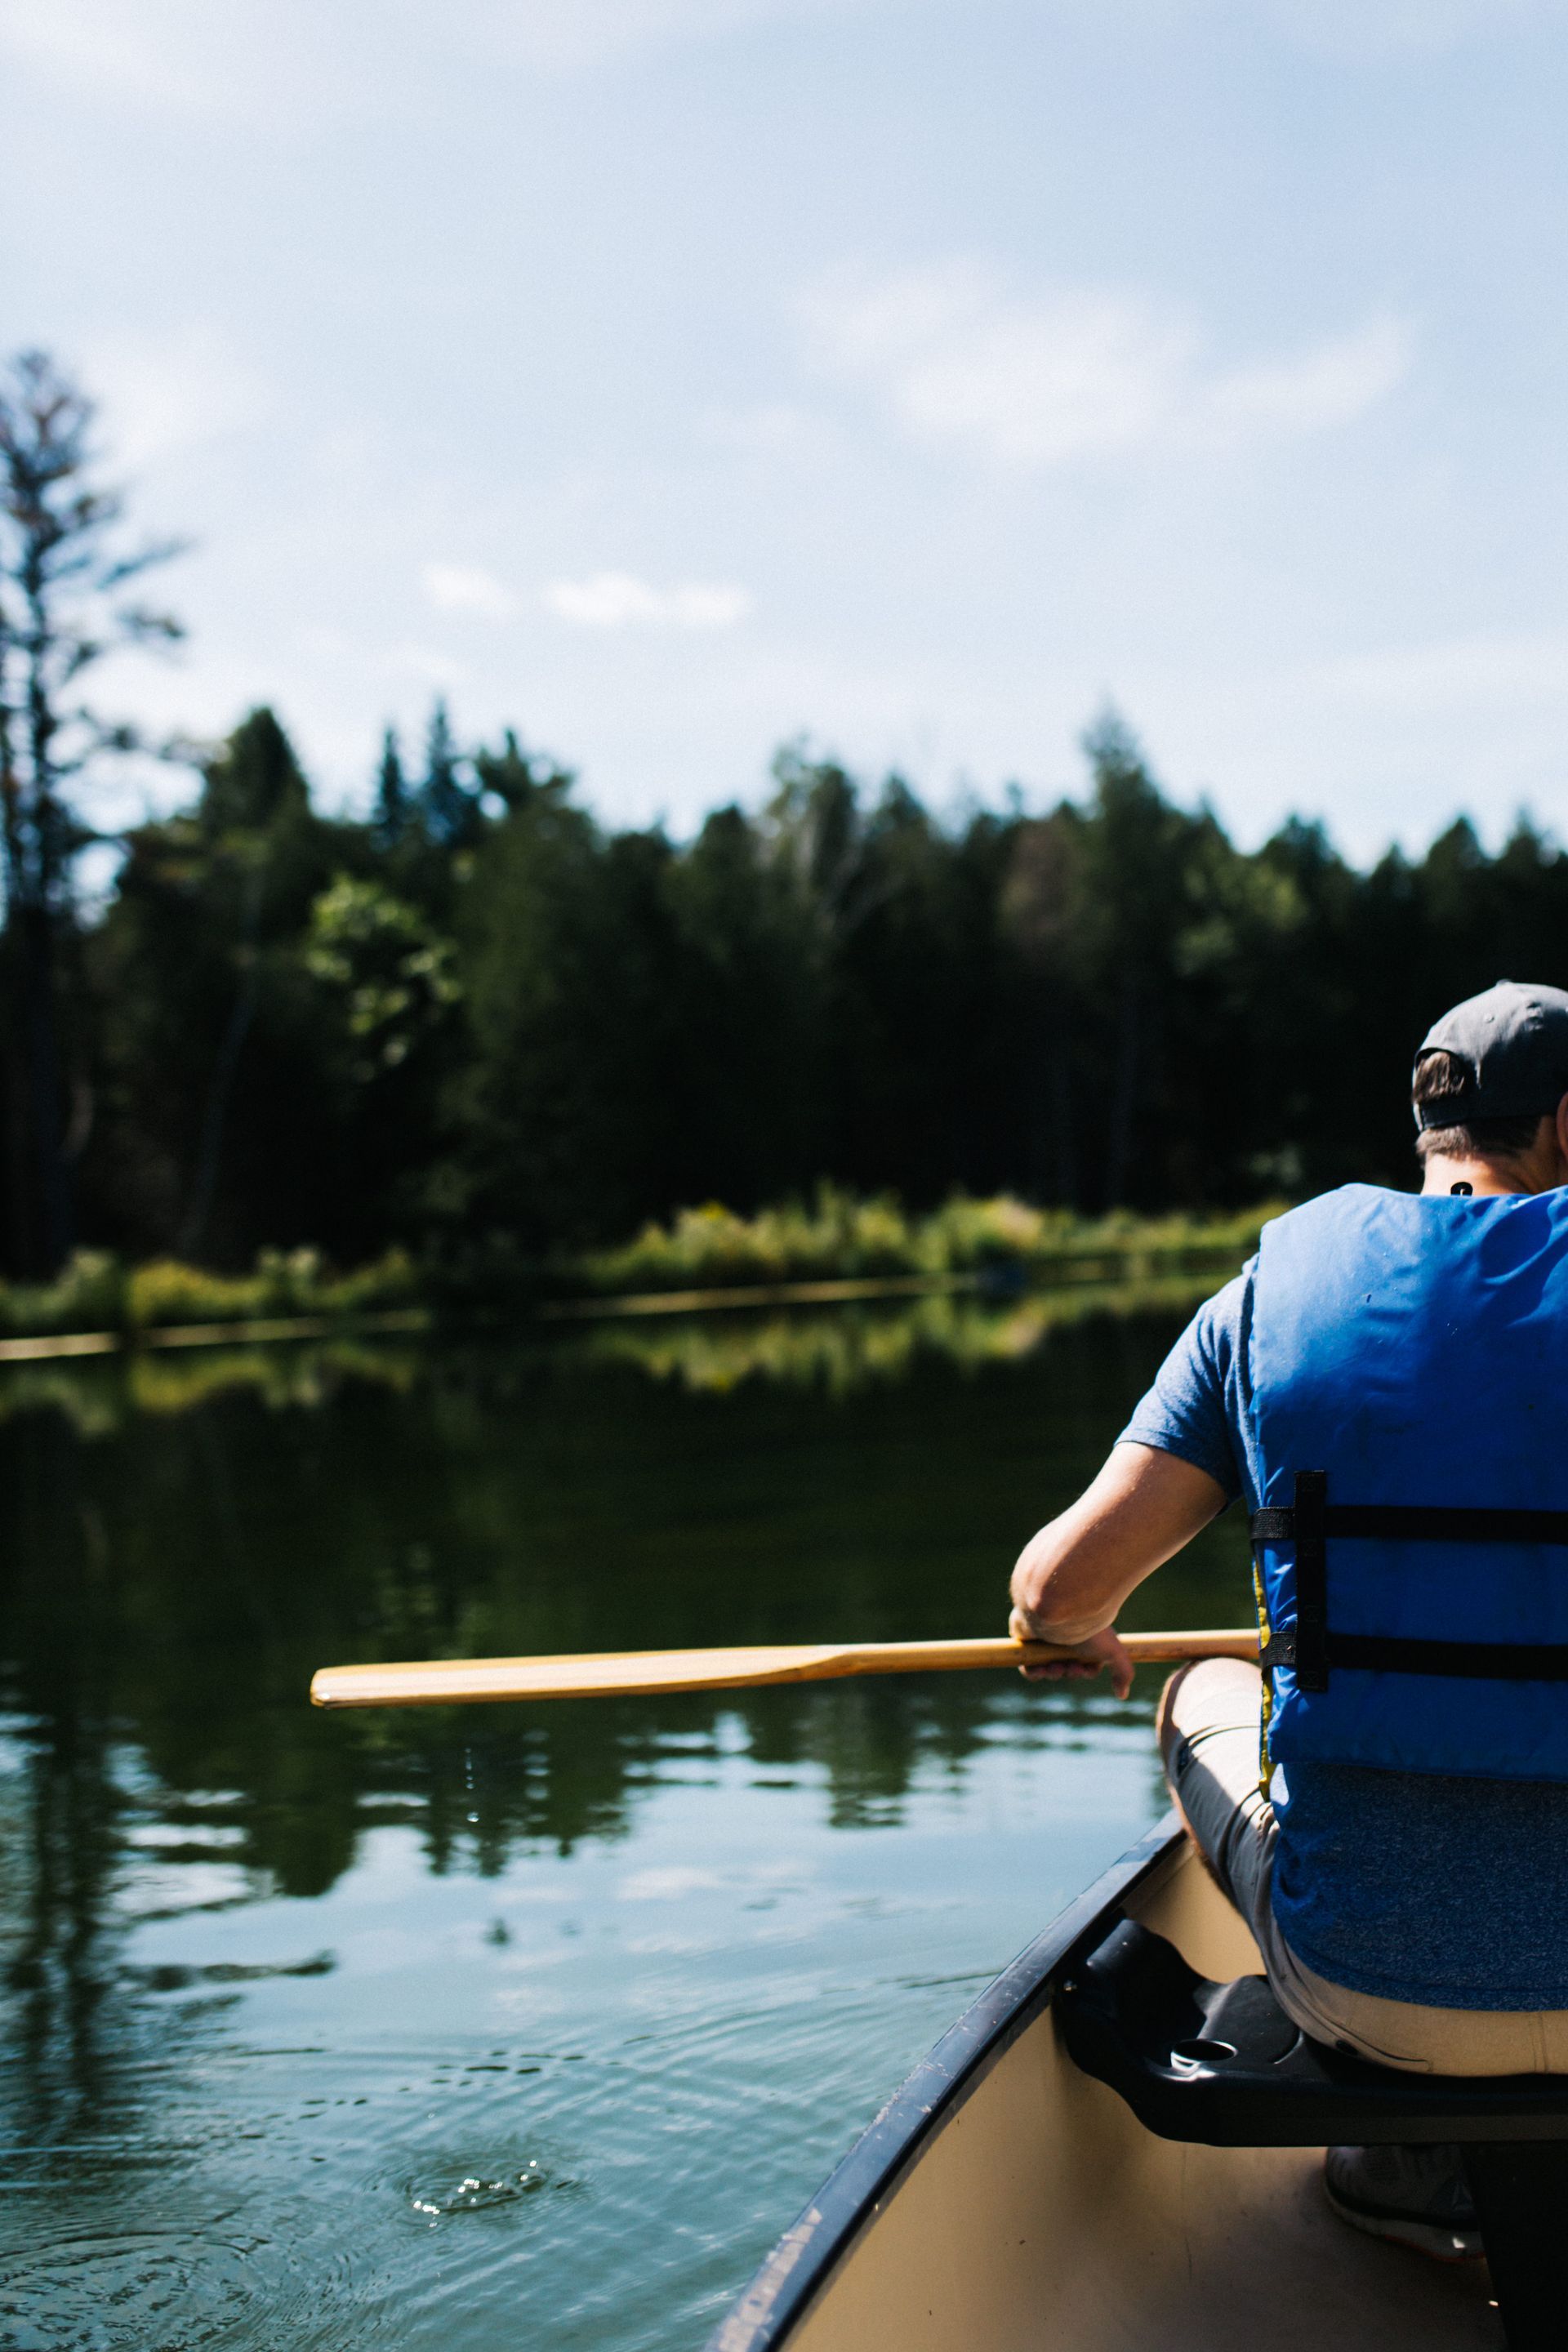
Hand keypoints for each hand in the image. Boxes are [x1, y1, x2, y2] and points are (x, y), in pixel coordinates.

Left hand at [1008, 1610, 1134, 1699]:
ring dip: (1053, 1674)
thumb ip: (1123, 1672)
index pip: (1086, 1665)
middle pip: (1067, 1669)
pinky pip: (1028, 1666)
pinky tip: (1040, 1669)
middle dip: (1069, 1673)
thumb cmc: (1088, 1629)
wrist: (1059, 1610)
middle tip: (1069, 1666)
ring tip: (1055, 1666)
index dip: (1086, 1672)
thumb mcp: (1113, 1651)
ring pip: (1048, 1669)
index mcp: (1085, 1639)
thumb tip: (1122, 1696)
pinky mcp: (1027, 1642)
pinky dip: (1034, 1673)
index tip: (1085, 1669)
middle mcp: (1065, 1639)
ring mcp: (1046, 1640)